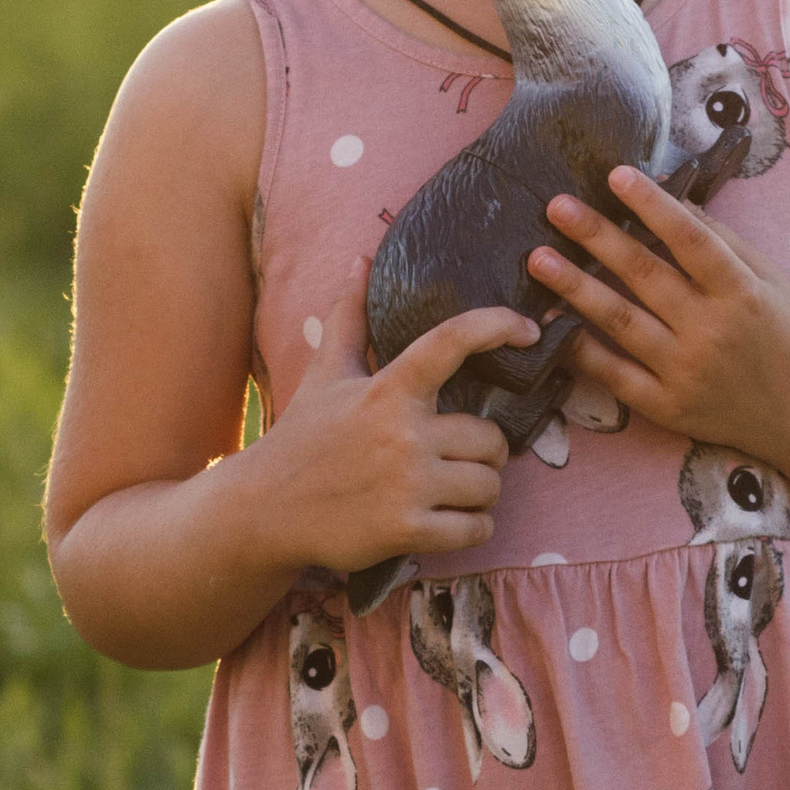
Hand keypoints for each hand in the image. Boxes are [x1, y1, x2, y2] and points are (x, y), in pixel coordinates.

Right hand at [254, 262, 535, 569]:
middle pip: (491, 439)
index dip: (496, 326)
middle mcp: (402, 433)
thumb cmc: (302, 438)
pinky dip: (473, 528)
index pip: (451, 342)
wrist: (262, 510)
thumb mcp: (325, 374)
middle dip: (484, 453)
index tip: (527, 330)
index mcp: (387, 390)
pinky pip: (477, 529)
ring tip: (452, 491)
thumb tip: (361, 259)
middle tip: (460, 459)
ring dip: (480, 493)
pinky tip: (451, 522)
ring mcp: (406, 484)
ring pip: (489, 486)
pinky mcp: (406, 530)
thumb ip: (350, 317)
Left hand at [530, 171, 789, 461]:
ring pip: (621, 322)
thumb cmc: (784, 334)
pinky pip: (614, 376)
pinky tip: (551, 324)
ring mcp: (686, 372)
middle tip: (557, 207)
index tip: (616, 175)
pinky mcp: (666, 406)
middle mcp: (711, 331)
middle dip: (597, 237)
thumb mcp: (768, 280)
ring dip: (576, 288)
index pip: (690, 239)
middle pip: (645, 275)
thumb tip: (672, 199)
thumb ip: (722, 242)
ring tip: (539, 259)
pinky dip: (580, 351)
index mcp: (741, 292)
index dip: (652, 205)